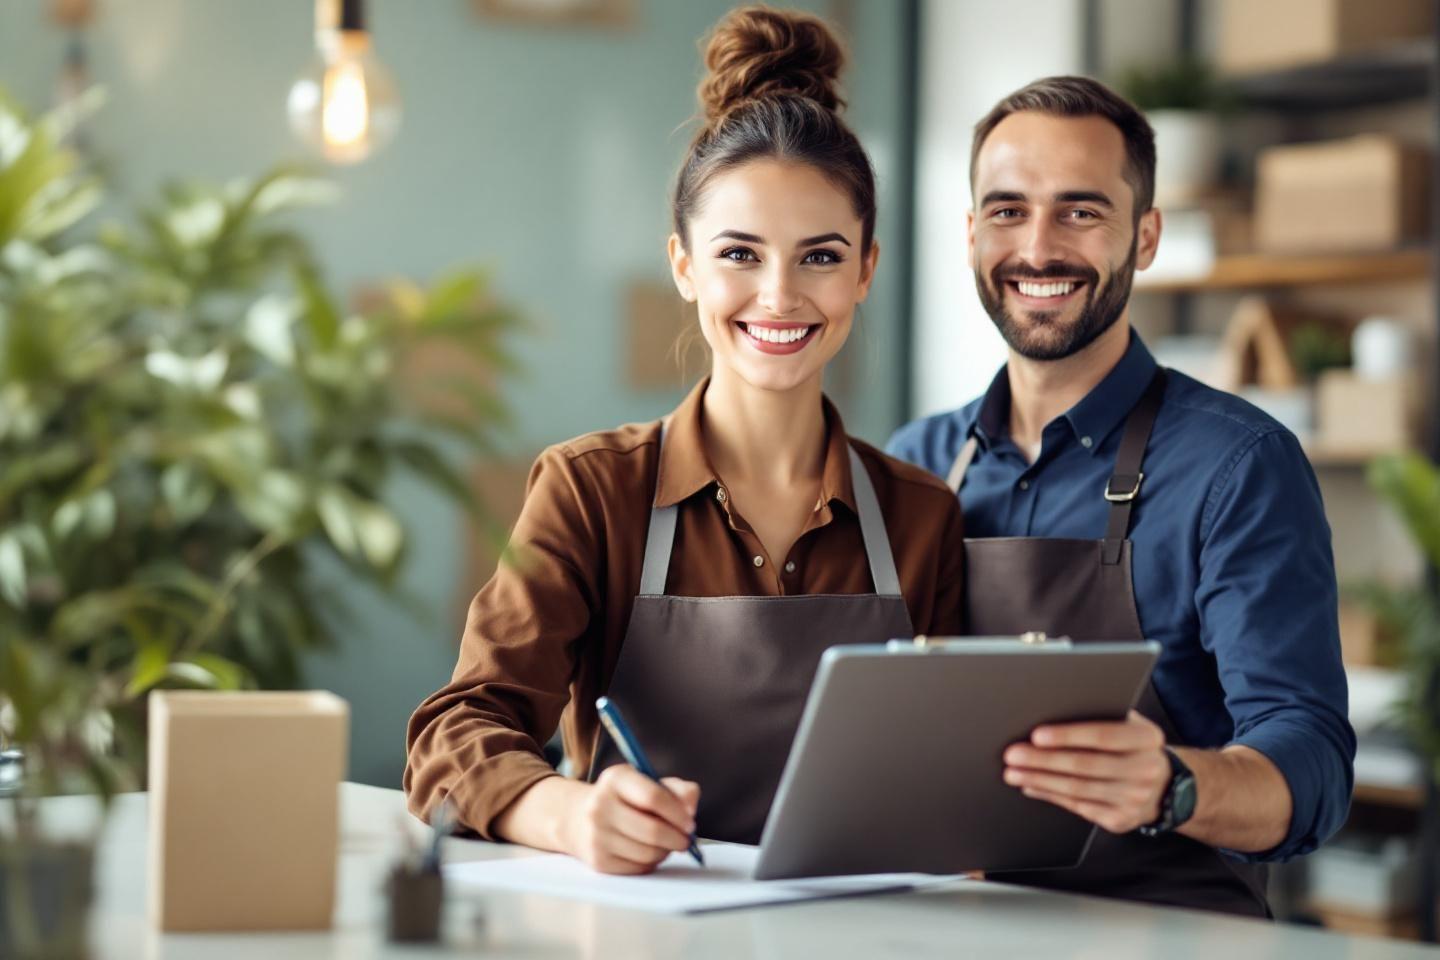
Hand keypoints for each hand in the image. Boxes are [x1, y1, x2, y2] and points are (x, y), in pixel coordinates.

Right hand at [561, 765, 699, 873]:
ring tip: (666, 844)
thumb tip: (690, 808)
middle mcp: (600, 806)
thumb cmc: (624, 799)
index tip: (690, 823)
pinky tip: (649, 852)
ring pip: (648, 853)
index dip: (678, 813)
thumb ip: (677, 789)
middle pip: (652, 830)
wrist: (579, 818)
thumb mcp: (647, 782)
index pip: (653, 797)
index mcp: (615, 779)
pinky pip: (638, 868)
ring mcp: (597, 835)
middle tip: (686, 840)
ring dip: (666, 851)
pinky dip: (651, 863)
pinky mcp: (598, 861)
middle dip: (677, 838)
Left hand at [1002, 710, 1170, 834]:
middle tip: (1013, 754)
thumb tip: (1054, 707)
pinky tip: (1031, 786)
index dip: (1068, 736)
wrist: (1163, 787)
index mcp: (1147, 738)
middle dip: (1043, 760)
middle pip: (1085, 765)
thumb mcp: (1129, 725)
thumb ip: (1102, 715)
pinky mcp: (1121, 820)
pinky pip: (1079, 807)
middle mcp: (1145, 769)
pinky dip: (1050, 795)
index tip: (1036, 735)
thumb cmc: (1132, 746)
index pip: (1104, 736)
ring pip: (1078, 789)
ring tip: (1013, 772)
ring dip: (1040, 780)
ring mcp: (1135, 799)